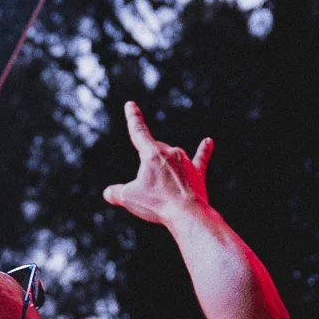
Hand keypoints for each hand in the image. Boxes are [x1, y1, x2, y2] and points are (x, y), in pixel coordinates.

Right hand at [102, 100, 212, 225]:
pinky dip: (204, 150)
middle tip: (147, 188)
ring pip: (172, 157)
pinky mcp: (197, 173)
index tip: (130, 104)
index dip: (133, 118)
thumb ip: (115, 193)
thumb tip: (109, 193)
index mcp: (151, 154)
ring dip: (165, 168)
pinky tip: (208, 141)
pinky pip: (200, 158)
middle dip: (148, 164)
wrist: (186, 214)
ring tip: (163, 191)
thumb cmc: (156, 204)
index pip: (138, 132)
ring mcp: (185, 161)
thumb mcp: (128, 198)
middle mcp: (170, 152)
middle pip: (154, 150)